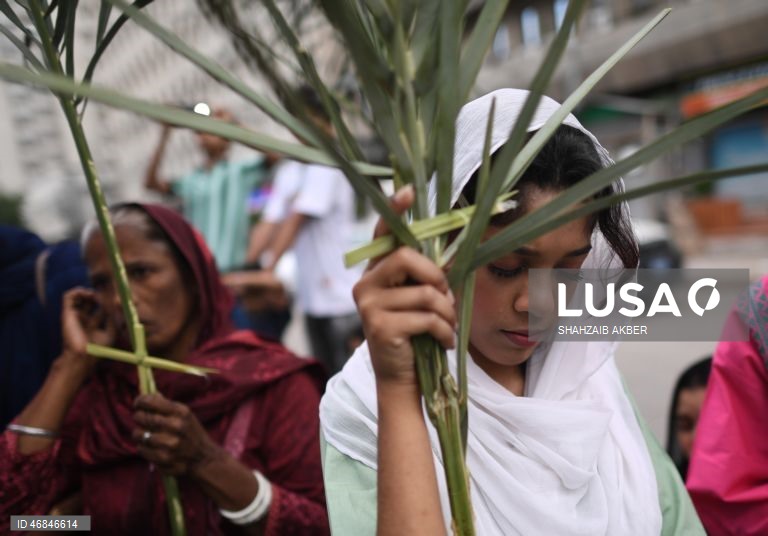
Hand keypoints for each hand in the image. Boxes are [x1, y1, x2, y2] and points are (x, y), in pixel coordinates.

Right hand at [59, 288, 113, 372]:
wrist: (82, 355)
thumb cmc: (96, 348)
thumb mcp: (110, 333)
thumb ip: (113, 320)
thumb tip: (117, 307)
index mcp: (92, 324)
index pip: (100, 308)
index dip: (107, 302)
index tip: (115, 299)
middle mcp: (83, 318)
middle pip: (90, 301)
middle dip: (98, 295)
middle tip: (106, 294)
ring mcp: (75, 315)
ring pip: (78, 297)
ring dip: (87, 292)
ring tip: (94, 295)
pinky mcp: (67, 313)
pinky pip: (67, 296)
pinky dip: (77, 291)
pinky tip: (87, 294)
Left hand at [132, 393, 220, 476]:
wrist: (204, 458)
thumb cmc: (192, 433)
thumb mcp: (186, 415)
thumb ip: (167, 405)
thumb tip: (148, 395)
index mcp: (181, 412)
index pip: (150, 402)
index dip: (140, 401)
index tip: (138, 404)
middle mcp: (176, 426)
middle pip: (142, 417)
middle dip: (138, 417)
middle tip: (141, 419)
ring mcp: (169, 443)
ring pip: (138, 434)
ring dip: (140, 433)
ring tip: (146, 434)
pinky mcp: (163, 458)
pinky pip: (141, 448)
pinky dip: (143, 447)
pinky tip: (150, 446)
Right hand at [353, 186, 456, 387]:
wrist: (401, 380)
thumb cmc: (415, 336)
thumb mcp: (421, 300)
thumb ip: (428, 275)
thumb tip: (457, 249)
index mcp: (375, 272)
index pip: (381, 234)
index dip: (394, 211)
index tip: (407, 191)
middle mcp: (365, 284)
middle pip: (405, 257)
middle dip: (436, 277)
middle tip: (446, 299)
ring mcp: (368, 306)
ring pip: (423, 292)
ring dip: (446, 312)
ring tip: (447, 327)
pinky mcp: (379, 327)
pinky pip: (426, 318)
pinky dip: (444, 331)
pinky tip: (444, 343)